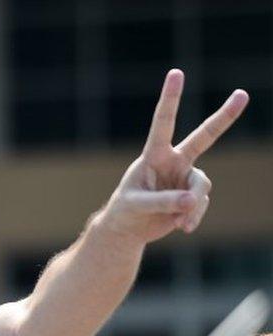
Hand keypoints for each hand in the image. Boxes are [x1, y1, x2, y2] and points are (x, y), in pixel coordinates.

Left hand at [99, 69, 248, 243]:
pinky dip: (193, 217)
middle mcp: (173, 161)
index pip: (163, 123)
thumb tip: (193, 200)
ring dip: (193, 206)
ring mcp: (185, 177)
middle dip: (224, 116)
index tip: (176, 73)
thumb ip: (164, 202)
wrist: (130, 229)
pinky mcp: (192, 195)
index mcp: (154, 155)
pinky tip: (181, 226)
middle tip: (243, 94)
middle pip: (204, 137)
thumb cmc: (125, 211)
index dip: (171, 99)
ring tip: (179, 221)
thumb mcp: (138, 206)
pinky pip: (201, 204)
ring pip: (202, 186)